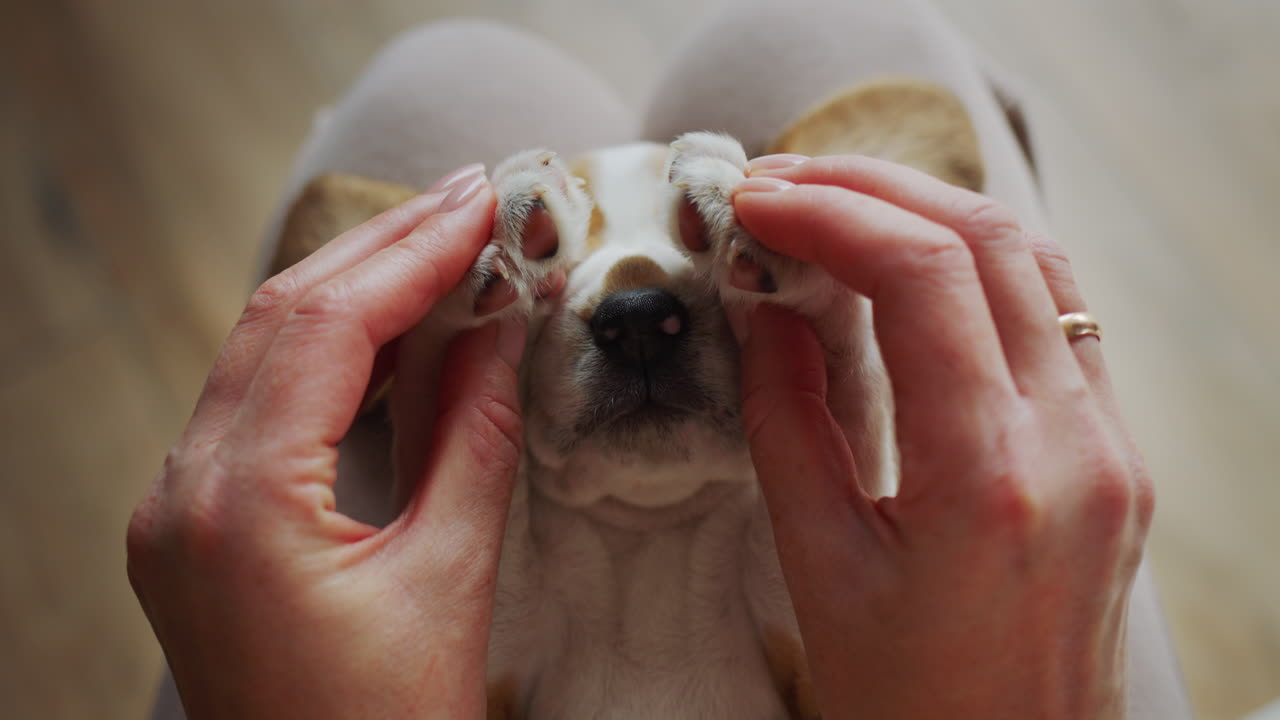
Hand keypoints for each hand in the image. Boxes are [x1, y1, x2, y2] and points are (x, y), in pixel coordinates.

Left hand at [127, 166, 522, 718]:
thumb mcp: (451, 577)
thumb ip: (476, 436)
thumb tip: (502, 326)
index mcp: (239, 503)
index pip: (328, 326)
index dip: (415, 253)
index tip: (483, 203)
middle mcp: (183, 492)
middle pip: (281, 318)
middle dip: (381, 249)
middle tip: (467, 200)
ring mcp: (177, 508)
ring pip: (260, 352)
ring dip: (353, 293)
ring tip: (441, 247)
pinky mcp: (196, 525)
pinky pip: (255, 403)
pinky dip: (326, 354)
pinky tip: (391, 332)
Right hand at [733, 156, 1152, 718]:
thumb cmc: (907, 700)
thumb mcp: (818, 567)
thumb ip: (788, 422)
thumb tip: (768, 312)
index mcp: (989, 475)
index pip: (922, 276)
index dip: (830, 213)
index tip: (756, 200)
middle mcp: (1075, 443)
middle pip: (989, 242)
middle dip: (876, 189)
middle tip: (784, 183)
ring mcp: (1110, 445)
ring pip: (1037, 264)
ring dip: (934, 214)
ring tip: (841, 204)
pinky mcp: (1115, 455)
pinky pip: (1059, 317)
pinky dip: (982, 266)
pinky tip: (916, 265)